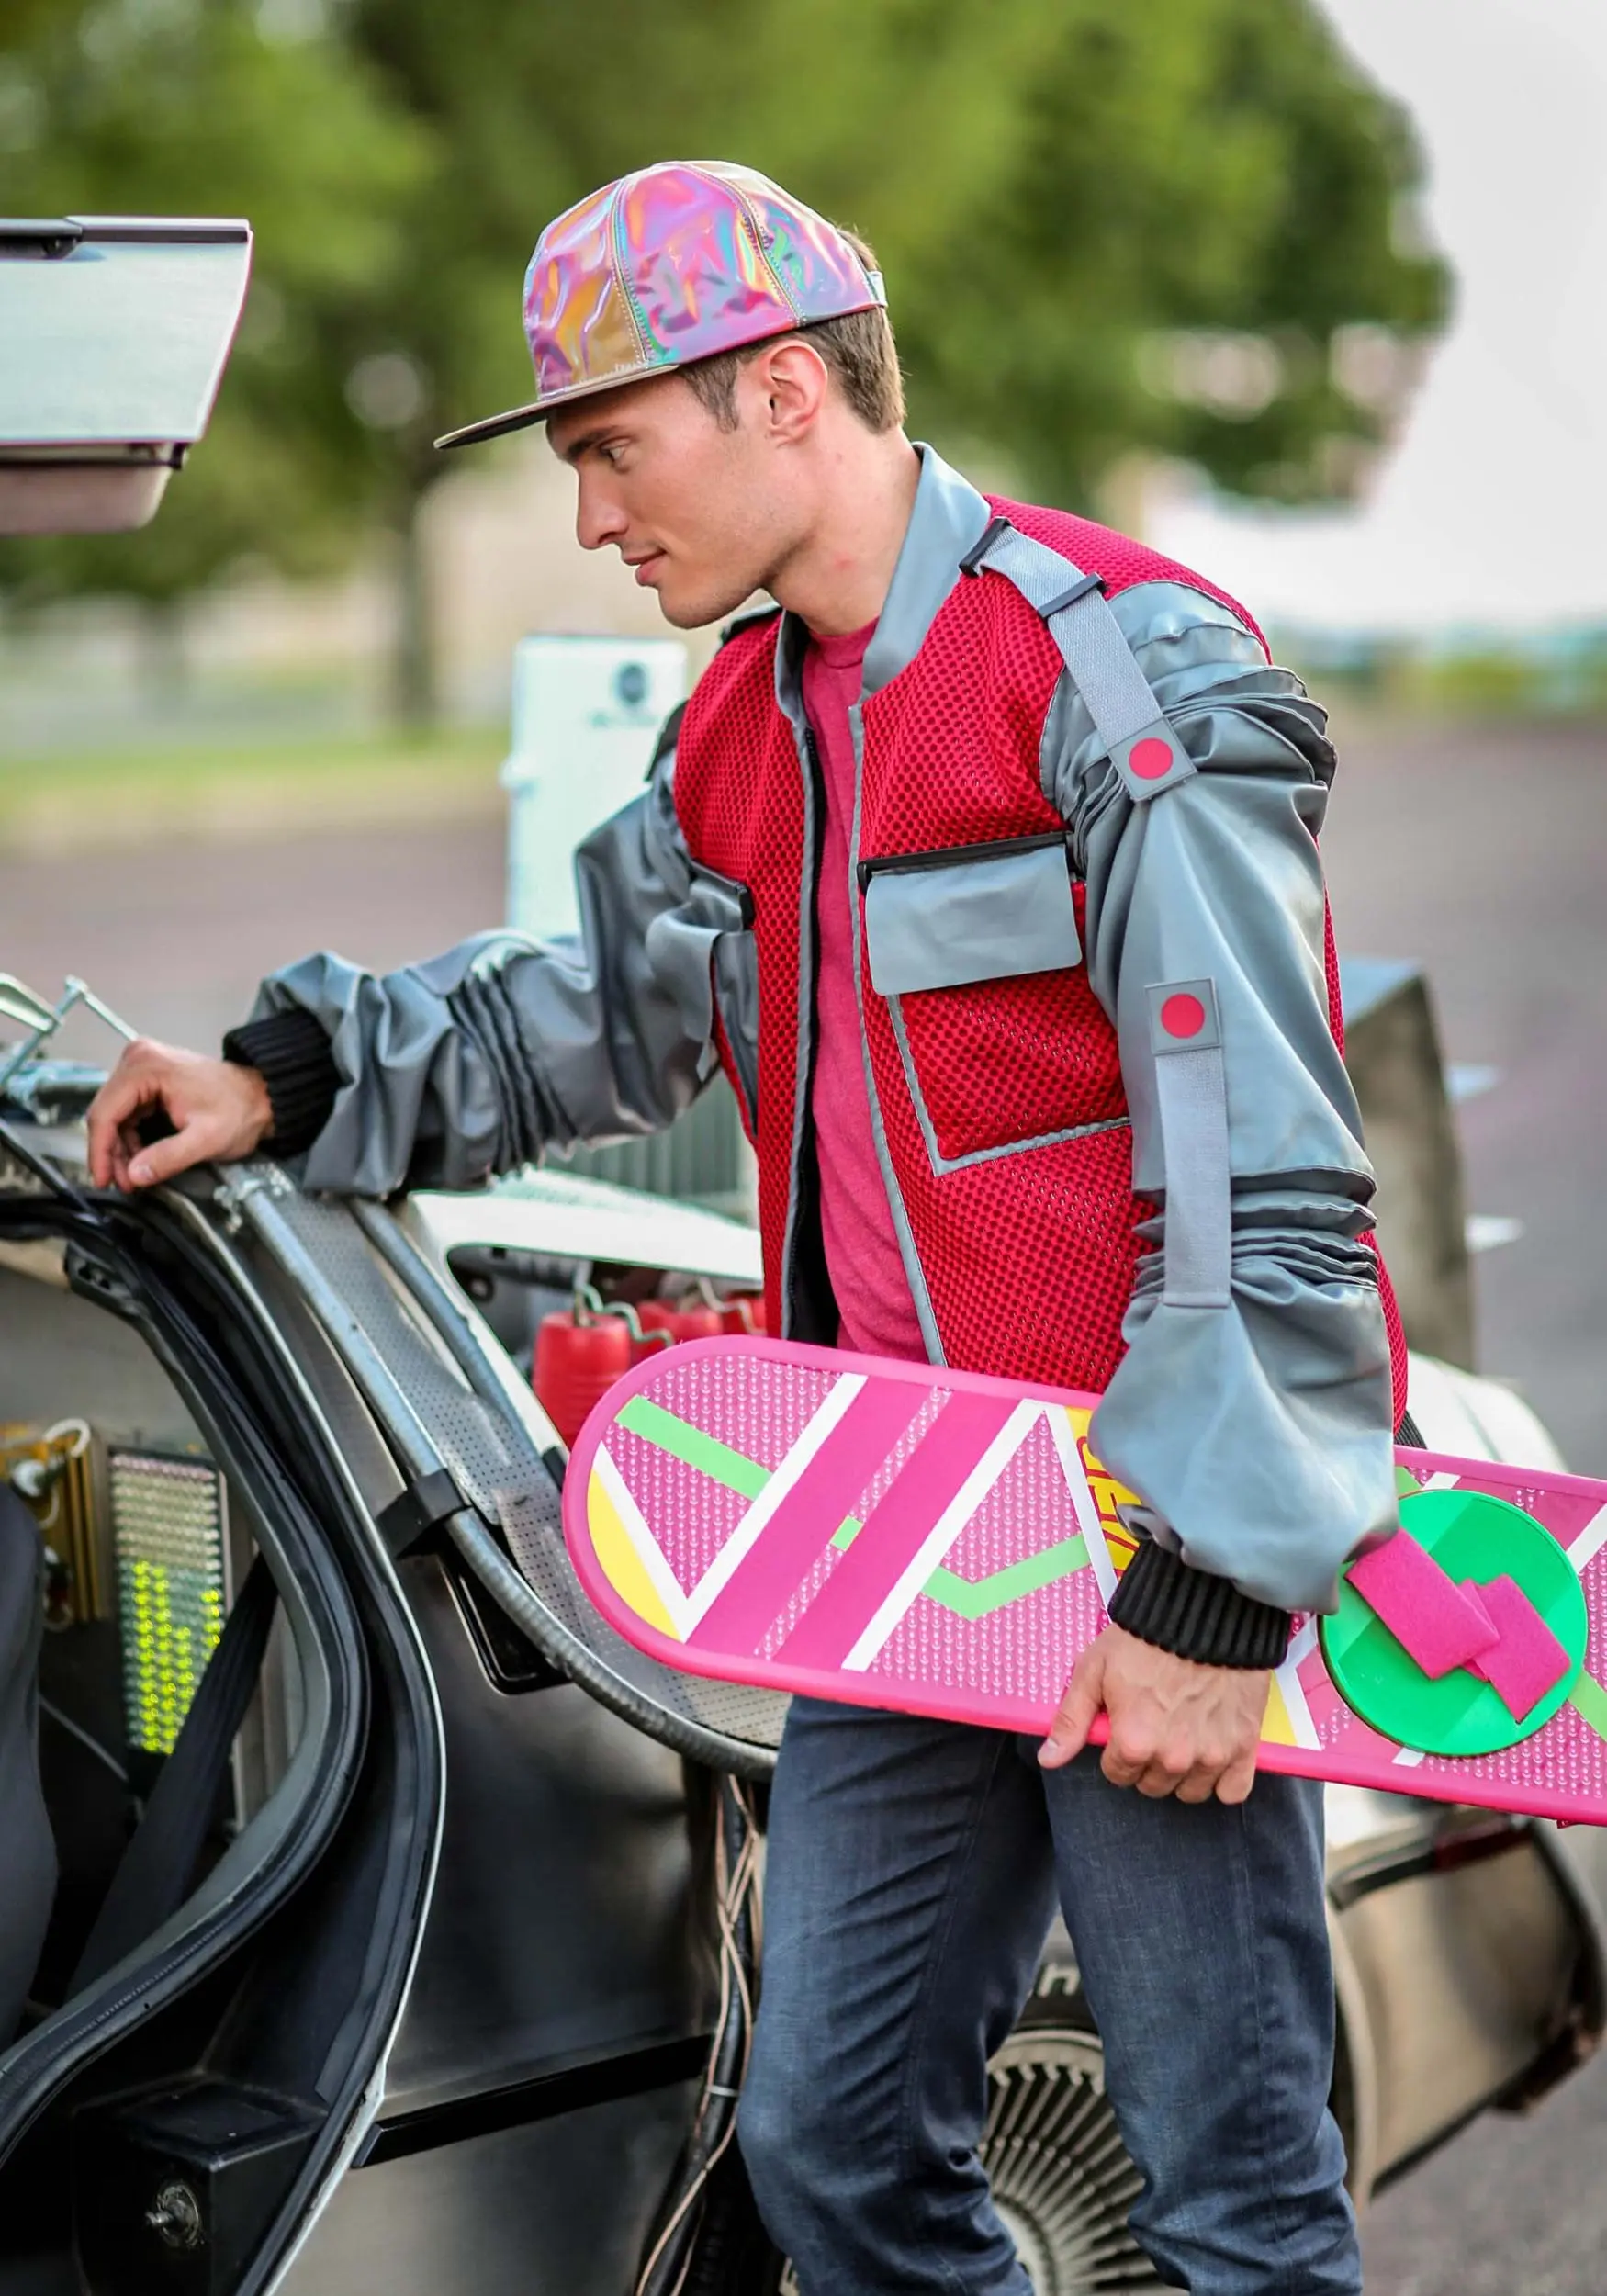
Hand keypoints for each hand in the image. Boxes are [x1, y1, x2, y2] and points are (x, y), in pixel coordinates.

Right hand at [87, 1039, 273, 1192]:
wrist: (262, 1096)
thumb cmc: (241, 1110)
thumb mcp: (206, 1139)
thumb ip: (168, 1158)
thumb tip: (134, 1175)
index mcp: (147, 1067)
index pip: (106, 1112)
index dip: (100, 1151)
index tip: (102, 1179)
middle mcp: (139, 1059)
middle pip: (106, 1113)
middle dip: (110, 1153)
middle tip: (118, 1184)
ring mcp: (142, 1067)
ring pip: (114, 1115)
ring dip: (119, 1149)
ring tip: (131, 1178)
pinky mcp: (148, 1079)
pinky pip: (127, 1113)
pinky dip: (130, 1139)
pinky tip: (138, 1160)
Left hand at [1038, 1623, 1266, 1804]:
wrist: (1205, 1612)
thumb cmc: (1145, 1638)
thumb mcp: (1094, 1670)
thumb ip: (1071, 1720)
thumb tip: (1049, 1759)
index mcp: (1134, 1743)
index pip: (1117, 1774)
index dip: (1117, 1749)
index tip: (1125, 1726)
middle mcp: (1174, 1758)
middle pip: (1153, 1785)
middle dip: (1147, 1762)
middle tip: (1153, 1725)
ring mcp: (1212, 1756)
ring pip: (1190, 1792)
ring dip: (1182, 1773)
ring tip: (1182, 1736)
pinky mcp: (1244, 1748)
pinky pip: (1233, 1792)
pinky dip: (1223, 1780)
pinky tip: (1212, 1754)